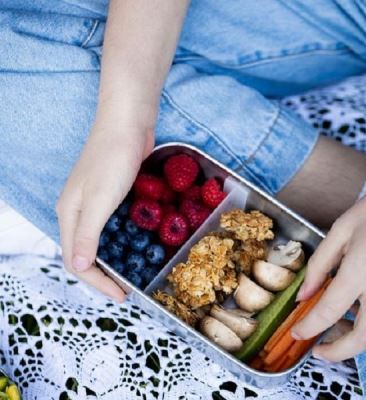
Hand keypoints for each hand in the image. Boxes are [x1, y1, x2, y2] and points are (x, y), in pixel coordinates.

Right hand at [56, 115, 153, 301]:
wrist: (128, 124)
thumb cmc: (112, 160)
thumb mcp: (99, 201)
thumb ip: (87, 235)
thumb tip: (77, 268)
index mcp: (69, 215)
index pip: (77, 260)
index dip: (98, 282)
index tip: (122, 295)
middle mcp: (78, 212)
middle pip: (86, 253)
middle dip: (105, 275)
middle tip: (127, 289)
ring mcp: (95, 202)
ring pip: (101, 240)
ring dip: (114, 259)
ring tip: (132, 273)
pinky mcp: (112, 194)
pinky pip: (114, 225)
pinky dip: (123, 240)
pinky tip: (138, 245)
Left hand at [292, 176, 365, 360]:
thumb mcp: (339, 231)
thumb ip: (320, 265)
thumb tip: (305, 293)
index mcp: (361, 270)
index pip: (329, 310)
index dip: (309, 327)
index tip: (297, 333)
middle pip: (364, 338)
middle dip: (338, 352)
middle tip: (318, 349)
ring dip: (358, 341)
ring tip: (337, 328)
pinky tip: (361, 313)